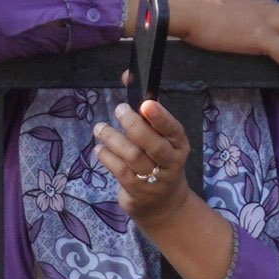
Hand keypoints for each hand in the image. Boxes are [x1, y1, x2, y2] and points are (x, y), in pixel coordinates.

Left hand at [94, 95, 195, 224]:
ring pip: (133, 156)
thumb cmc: (157, 159)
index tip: (145, 104)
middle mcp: (170, 162)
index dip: (160, 116)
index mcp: (178, 144)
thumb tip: (127, 74)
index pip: (173, 129)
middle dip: (133, 124)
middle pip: (152, 143)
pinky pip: (120, 172)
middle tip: (119, 110)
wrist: (164, 203)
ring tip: (99, 128)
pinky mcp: (139, 192)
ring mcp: (155, 179)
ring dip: (113, 139)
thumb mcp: (158, 137)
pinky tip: (99, 150)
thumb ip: (144, 109)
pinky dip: (107, 158)